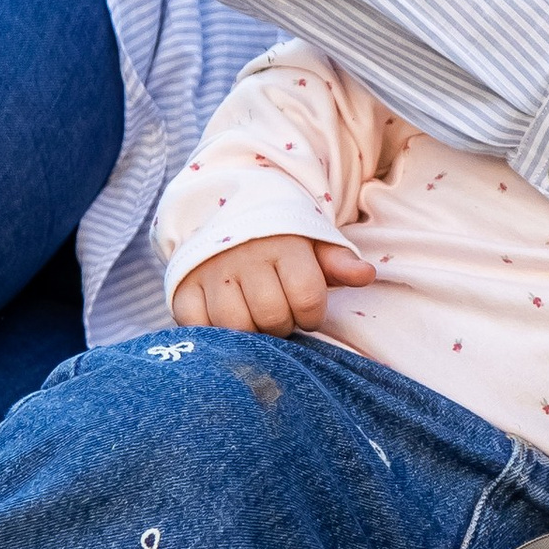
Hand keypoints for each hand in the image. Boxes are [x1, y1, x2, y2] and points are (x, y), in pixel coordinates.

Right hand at [169, 235, 371, 335]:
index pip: (307, 297)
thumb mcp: (313, 244)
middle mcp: (244, 257)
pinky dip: (213, 332)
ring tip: (255, 321)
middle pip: (272, 316)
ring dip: (250, 333)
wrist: (225, 214)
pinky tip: (226, 323)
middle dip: (282, 325)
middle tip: (279, 316)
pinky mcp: (183, 287)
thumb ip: (338, 262)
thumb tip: (366, 275)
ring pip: (235, 326)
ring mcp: (210, 272)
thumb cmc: (280, 241)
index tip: (306, 309)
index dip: (311, 313)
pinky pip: (197, 325)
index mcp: (283, 245)